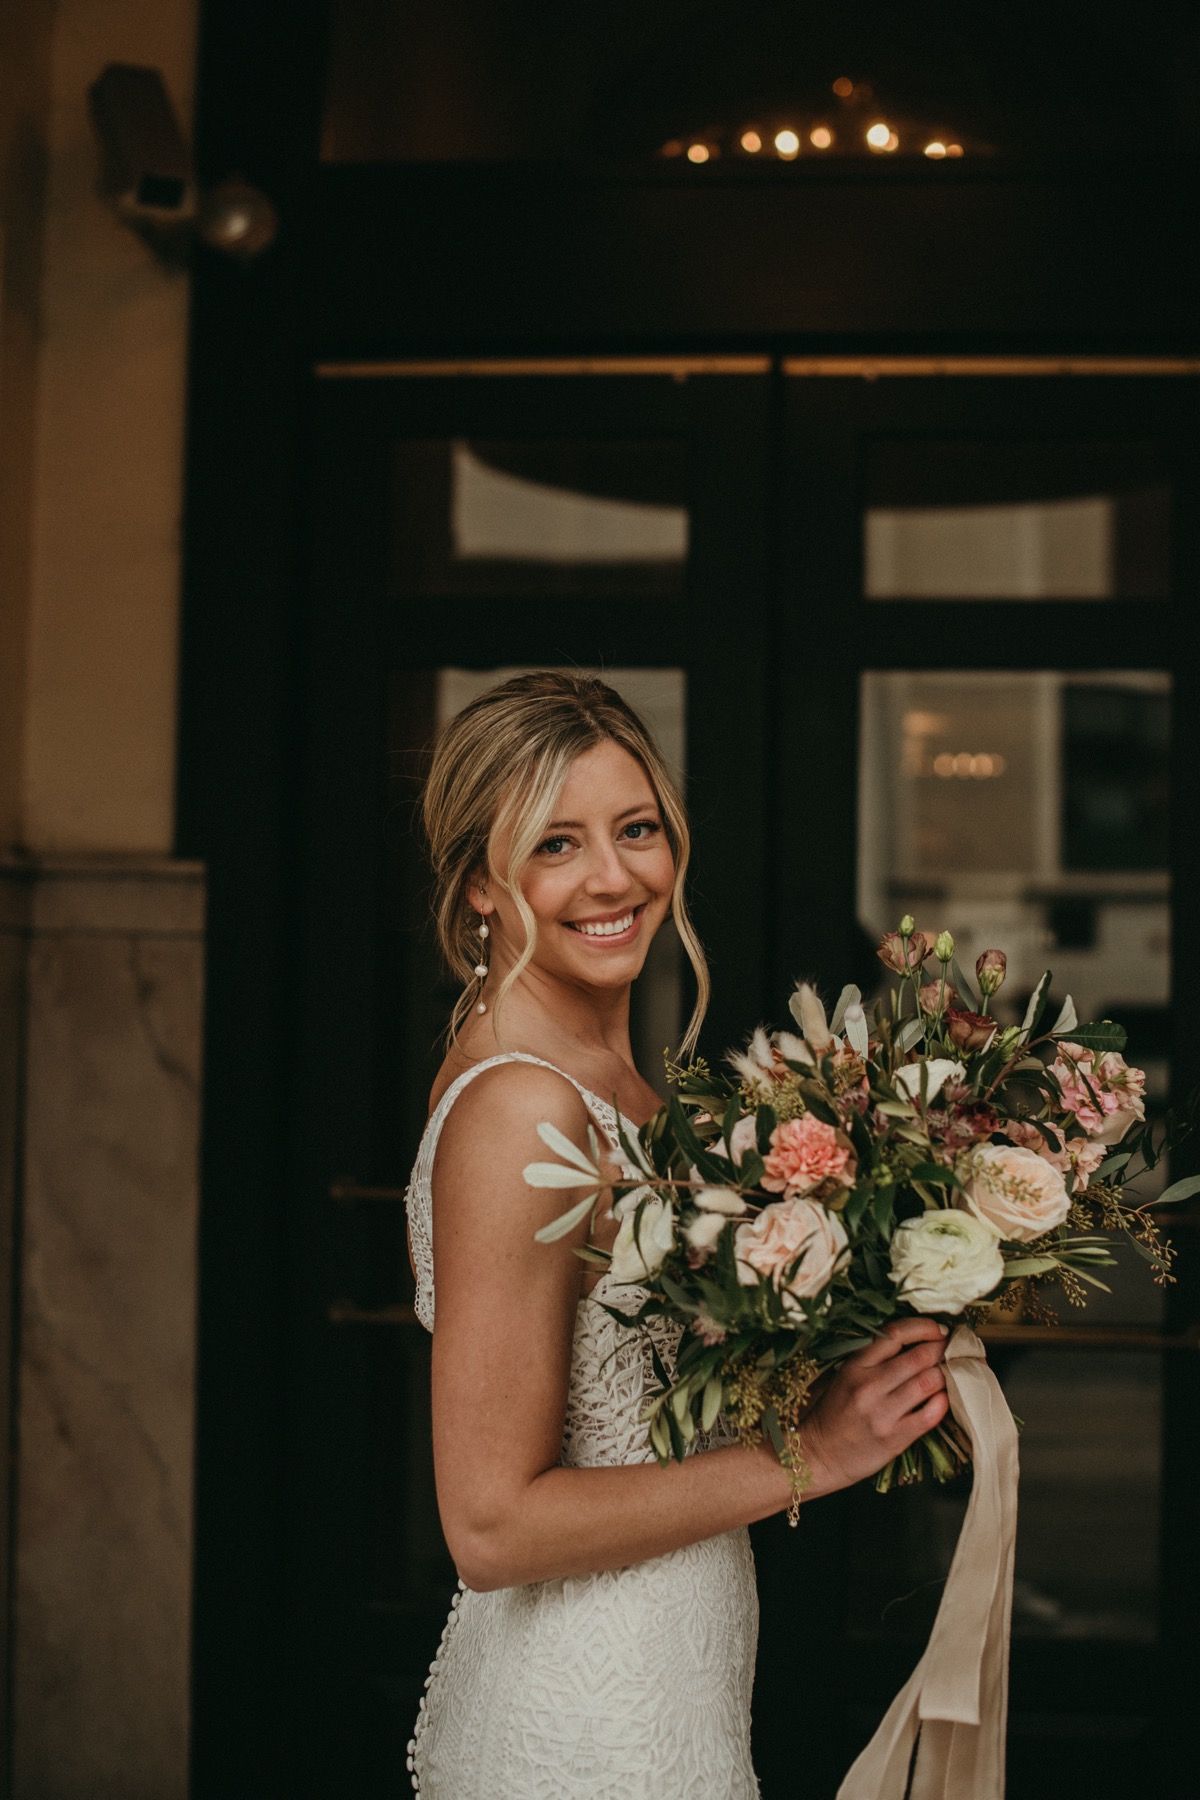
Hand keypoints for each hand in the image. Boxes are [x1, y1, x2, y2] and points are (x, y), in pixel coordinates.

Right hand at [797, 1318, 950, 1495]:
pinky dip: (943, 1403)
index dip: (923, 1327)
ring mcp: (882, 1413)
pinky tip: (943, 1398)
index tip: (937, 1330)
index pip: (895, 1334)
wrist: (817, 1455)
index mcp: (855, 1366)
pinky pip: (930, 1414)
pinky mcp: (894, 1438)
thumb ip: (874, 1360)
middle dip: (942, 1349)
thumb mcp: (844, 1376)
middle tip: (951, 1350)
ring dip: (945, 1375)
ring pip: (929, 1382)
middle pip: (919, 1357)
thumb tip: (917, 1343)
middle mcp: (869, 1386)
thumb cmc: (833, 1413)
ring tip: (949, 1373)